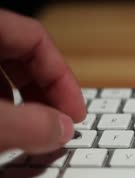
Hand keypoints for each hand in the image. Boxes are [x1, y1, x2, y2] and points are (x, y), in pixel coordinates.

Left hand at [0, 9, 85, 153]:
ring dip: (22, 101)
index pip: (35, 38)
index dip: (62, 77)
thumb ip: (27, 124)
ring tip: (30, 131)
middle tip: (58, 123)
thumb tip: (62, 129)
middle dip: (44, 91)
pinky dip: (1, 106)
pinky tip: (3, 129)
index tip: (75, 113)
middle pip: (19, 54)